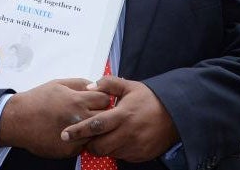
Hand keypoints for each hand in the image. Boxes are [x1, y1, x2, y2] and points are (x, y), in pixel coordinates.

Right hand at [0, 78, 110, 157]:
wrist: (19, 120)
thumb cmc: (38, 100)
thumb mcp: (58, 84)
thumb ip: (79, 83)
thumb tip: (95, 85)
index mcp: (77, 100)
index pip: (105, 99)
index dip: (101, 99)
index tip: (95, 101)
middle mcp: (80, 118)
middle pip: (106, 117)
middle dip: (101, 114)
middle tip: (90, 112)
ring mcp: (77, 136)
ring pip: (98, 133)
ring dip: (94, 129)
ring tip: (81, 124)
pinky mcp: (71, 150)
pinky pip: (85, 145)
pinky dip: (82, 140)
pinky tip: (72, 134)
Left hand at [60, 76, 179, 161]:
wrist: (175, 114)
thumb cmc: (148, 99)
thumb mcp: (128, 86)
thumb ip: (107, 84)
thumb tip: (88, 87)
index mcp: (122, 115)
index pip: (95, 125)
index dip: (78, 131)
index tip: (64, 134)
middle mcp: (128, 133)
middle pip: (99, 146)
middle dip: (88, 144)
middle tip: (85, 137)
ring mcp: (135, 146)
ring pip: (109, 153)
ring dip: (102, 147)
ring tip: (102, 136)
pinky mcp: (141, 155)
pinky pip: (121, 156)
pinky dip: (115, 150)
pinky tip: (117, 139)